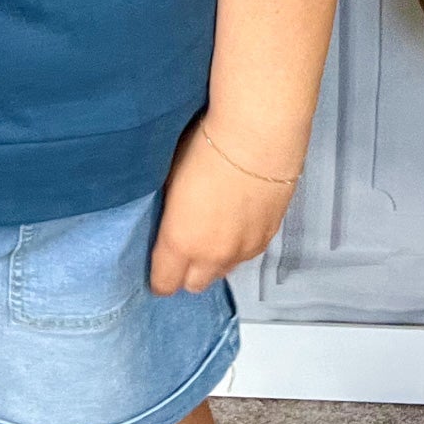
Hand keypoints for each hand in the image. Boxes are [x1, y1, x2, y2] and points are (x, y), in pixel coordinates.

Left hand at [148, 109, 302, 294]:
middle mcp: (212, 256)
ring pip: (222, 271)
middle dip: (185, 272)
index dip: (158, 276)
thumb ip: (170, 213)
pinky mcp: (266, 238)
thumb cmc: (205, 148)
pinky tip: (235, 220)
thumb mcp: (170, 178)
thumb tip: (169, 220)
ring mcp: (242, 250)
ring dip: (213, 260)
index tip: (157, 263)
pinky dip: (237, 247)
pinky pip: (245, 256)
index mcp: (180, 242)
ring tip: (210, 230)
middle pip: (194, 285)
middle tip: (182, 247)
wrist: (256, 138)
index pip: (164, 283)